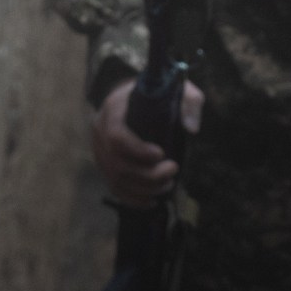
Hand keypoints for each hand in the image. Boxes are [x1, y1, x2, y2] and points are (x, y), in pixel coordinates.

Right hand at [91, 76, 204, 206]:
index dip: (138, 151)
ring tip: (167, 185)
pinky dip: (132, 199)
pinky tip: (152, 201)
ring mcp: (99, 148)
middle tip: (173, 171)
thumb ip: (189, 103)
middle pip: (117, 163)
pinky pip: (113, 187)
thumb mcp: (179, 89)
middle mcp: (100, 129)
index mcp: (114, 108)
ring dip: (143, 189)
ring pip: (115, 179)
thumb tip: (192, 129)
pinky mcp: (104, 163)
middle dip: (147, 175)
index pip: (117, 135)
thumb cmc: (158, 92)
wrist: (135, 96)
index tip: (162, 154)